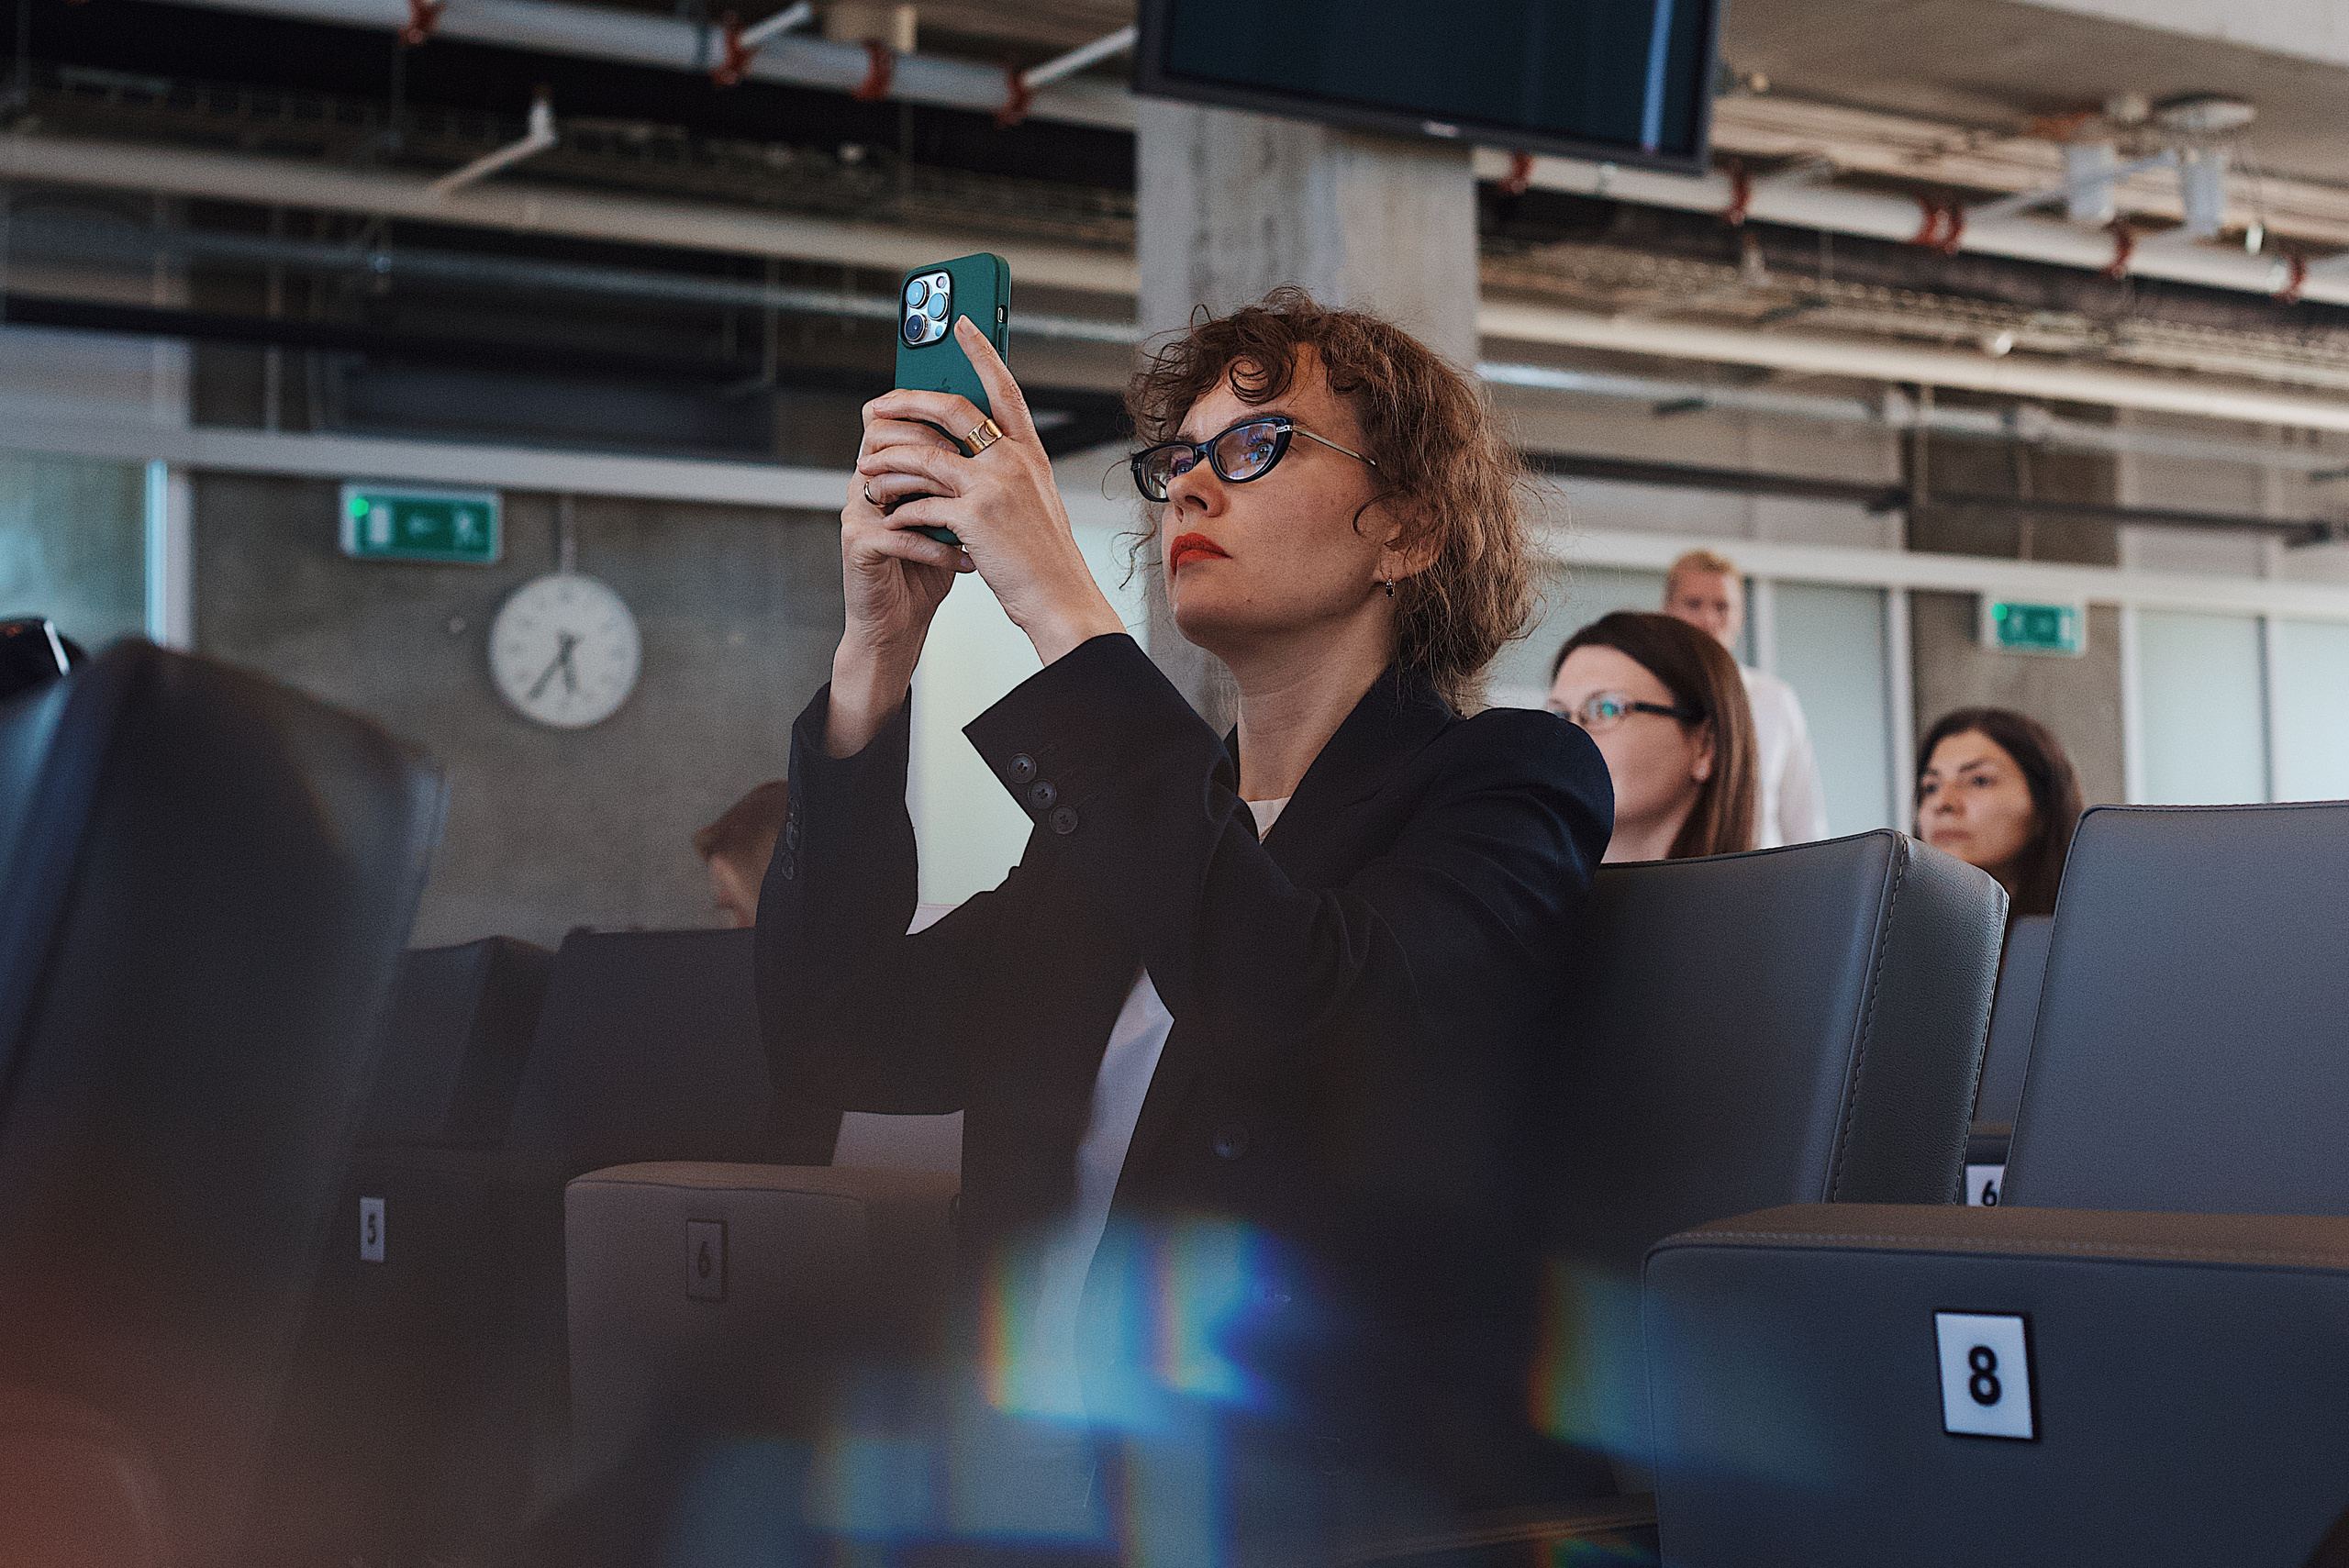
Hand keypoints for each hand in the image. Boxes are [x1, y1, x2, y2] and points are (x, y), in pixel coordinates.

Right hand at [827, 403, 979, 756]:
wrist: (897, 623)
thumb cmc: (926, 568)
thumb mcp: (949, 515)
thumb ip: (961, 479)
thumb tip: (999, 441)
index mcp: (887, 470)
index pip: (893, 417)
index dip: (919, 403)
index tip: (961, 400)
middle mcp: (866, 484)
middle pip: (882, 436)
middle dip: (928, 442)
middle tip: (966, 457)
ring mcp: (857, 514)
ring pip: (888, 480)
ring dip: (933, 492)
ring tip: (969, 509)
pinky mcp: (858, 547)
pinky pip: (897, 534)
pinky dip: (935, 547)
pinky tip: (963, 559)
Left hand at [856, 318, 1124, 666]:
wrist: (1061, 599)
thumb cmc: (1045, 559)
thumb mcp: (1034, 502)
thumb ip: (1005, 471)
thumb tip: (964, 452)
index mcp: (1029, 453)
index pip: (1004, 387)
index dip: (981, 350)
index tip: (961, 322)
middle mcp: (1014, 460)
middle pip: (952, 408)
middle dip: (907, 401)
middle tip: (878, 405)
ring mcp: (994, 485)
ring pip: (925, 455)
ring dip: (888, 460)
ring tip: (866, 466)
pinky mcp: (974, 516)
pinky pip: (921, 502)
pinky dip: (901, 511)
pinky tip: (891, 518)